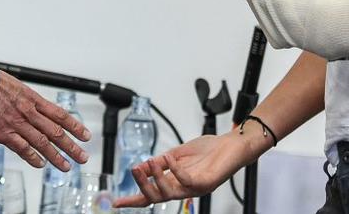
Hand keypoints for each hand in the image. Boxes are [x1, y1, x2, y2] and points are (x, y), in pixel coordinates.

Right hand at [0, 70, 90, 170]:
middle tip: (82, 156)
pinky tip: (41, 164)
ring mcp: (17, 123)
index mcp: (34, 99)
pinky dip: (33, 157)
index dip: (75, 127)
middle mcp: (29, 112)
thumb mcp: (18, 88)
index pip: (60, 115)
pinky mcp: (3, 133)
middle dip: (71, 146)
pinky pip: (22, 148)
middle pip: (55, 131)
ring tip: (66, 166)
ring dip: (56, 156)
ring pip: (42, 142)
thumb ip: (29, 102)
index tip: (86, 136)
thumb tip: (40, 112)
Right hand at [113, 132, 258, 207]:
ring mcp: (195, 188)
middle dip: (142, 185)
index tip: (116, 203)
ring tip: (149, 162)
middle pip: (156, 197)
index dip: (134, 200)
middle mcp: (183, 189)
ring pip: (169, 193)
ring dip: (156, 178)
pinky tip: (169, 158)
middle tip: (134, 170)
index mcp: (175, 183)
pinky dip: (175, 170)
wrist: (232, 145)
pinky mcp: (206, 183)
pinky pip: (186, 181)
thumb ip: (162, 162)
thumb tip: (144, 165)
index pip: (151, 195)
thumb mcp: (178, 154)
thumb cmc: (208, 150)